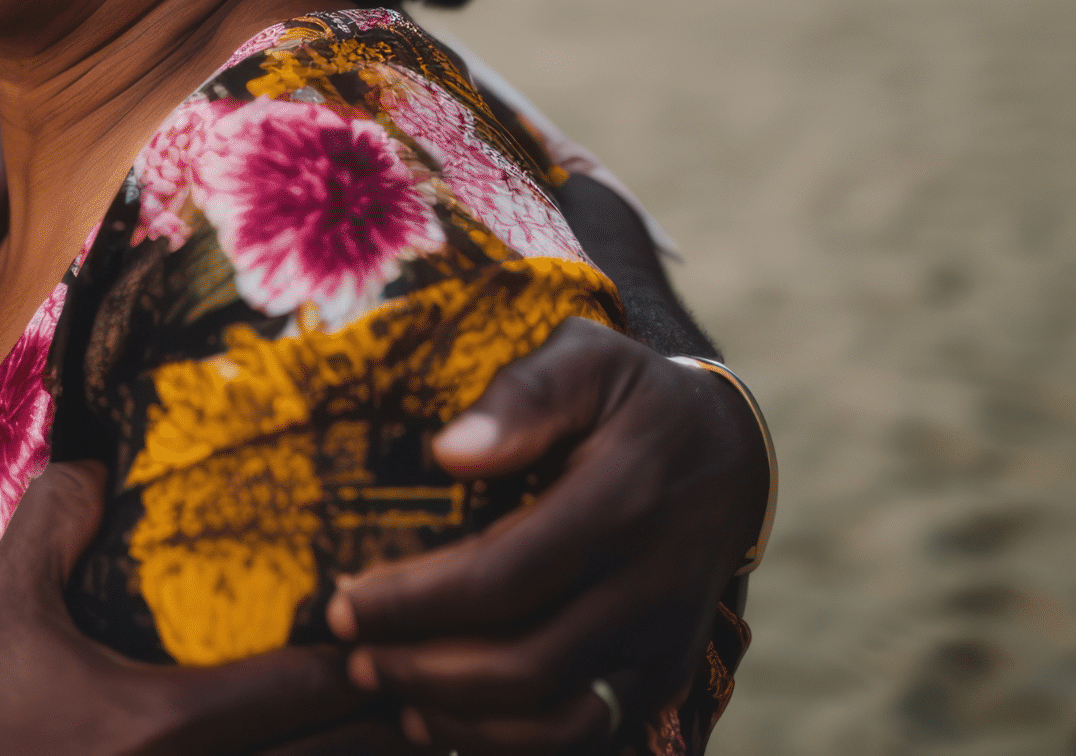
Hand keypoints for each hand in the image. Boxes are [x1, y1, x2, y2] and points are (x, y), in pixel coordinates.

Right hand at [0, 462, 404, 755]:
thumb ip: (57, 518)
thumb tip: (100, 455)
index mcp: (167, 727)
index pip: (315, 690)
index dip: (370, 658)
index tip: (389, 621)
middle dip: (393, 714)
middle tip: (419, 664)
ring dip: (354, 750)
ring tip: (390, 712)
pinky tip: (303, 745)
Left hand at [324, 319, 765, 752]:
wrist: (731, 453)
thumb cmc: (633, 398)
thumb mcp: (587, 358)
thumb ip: (523, 396)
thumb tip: (448, 452)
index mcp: (622, 500)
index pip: (505, 575)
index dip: (417, 602)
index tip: (344, 603)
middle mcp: (650, 584)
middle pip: (527, 661)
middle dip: (425, 670)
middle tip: (352, 659)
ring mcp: (663, 639)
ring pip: (560, 716)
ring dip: (466, 720)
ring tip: (390, 698)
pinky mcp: (664, 673)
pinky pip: (591, 733)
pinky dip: (516, 741)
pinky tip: (449, 722)